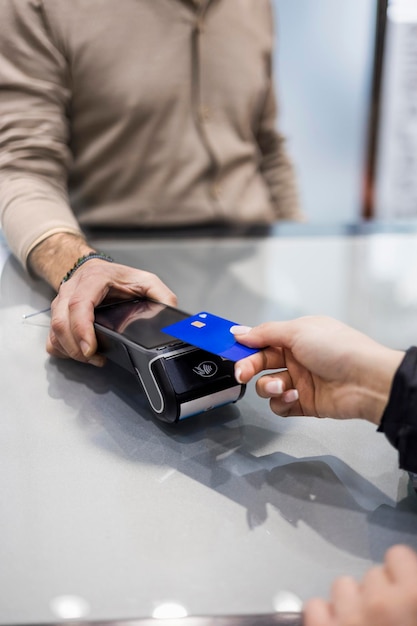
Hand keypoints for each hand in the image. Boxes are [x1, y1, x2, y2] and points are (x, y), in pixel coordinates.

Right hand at [47, 258, 175, 364]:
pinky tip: (80, 354)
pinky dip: (62, 349)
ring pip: (54, 331)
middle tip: (94, 359)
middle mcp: (72, 289)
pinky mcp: (57, 315)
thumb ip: (162, 296)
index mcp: (94, 279)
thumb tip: (170, 315)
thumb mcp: (146, 282)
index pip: (80, 304)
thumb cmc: (120, 278)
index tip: (90, 349)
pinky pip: (52, 337)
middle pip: (62, 321)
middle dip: (76, 347)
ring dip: (70, 350)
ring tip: (92, 358)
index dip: (82, 329)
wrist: (97, 269)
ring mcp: (61, 303)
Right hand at [232, 316, 403, 424]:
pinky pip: (280, 405)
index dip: (244, 344)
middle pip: (260, 362)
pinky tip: (294, 397)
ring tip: (281, 387)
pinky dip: (282, 402)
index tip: (228, 349)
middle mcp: (297, 357)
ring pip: (267, 385)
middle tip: (241, 372)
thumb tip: (240, 331)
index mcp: (296, 336)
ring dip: (268, 386)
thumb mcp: (298, 331)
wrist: (366, 381)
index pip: (262, 339)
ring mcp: (300, 381)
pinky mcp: (304, 403)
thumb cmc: (339, 349)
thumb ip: (265, 333)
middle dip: (248, 367)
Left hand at [304, 545, 416, 625]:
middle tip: (388, 617)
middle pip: (372, 573)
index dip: (400, 573)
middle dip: (378, 592)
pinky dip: (323, 617)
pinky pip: (315, 606)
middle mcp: (381, 601)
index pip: (397, 555)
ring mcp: (350, 617)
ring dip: (351, 602)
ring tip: (363, 623)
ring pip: (343, 585)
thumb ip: (413, 590)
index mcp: (414, 595)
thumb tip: (405, 580)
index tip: (403, 588)